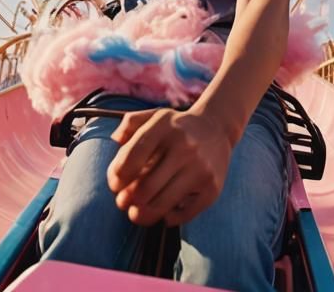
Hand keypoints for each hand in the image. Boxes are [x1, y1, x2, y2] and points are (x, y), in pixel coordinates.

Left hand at [106, 107, 232, 226]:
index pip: (132, 156)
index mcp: (165, 126)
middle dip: (126, 200)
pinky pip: (182, 215)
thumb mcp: (154, 116)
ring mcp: (200, 169)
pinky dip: (167, 218)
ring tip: (135, 213)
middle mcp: (184, 146)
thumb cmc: (176, 128)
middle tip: (122, 202)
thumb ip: (130, 123)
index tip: (115, 184)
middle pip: (144, 188)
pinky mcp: (212, 189)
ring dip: (141, 214)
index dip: (116, 176)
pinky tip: (163, 211)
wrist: (217, 129)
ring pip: (161, 205)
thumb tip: (115, 140)